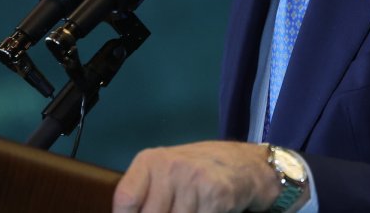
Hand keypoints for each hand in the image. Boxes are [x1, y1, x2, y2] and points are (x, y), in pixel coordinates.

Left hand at [112, 141, 278, 212]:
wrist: (243, 164)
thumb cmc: (195, 174)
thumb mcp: (165, 175)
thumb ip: (145, 198)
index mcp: (150, 162)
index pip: (126, 200)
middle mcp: (169, 166)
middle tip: (174, 211)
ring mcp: (193, 180)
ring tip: (192, 209)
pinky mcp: (215, 194)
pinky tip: (206, 212)